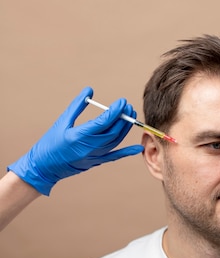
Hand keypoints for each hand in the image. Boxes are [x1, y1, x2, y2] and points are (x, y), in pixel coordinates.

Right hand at [8, 87, 143, 194]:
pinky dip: (127, 152)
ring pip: (116, 141)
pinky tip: (138, 147)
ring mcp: (94, 156)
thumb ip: (77, 105)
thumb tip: (89, 90)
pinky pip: (115, 156)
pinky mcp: (96, 162)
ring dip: (125, 128)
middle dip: (123, 117)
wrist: (44, 167)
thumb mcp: (62, 122)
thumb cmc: (50, 143)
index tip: (122, 101)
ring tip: (130, 115)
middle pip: (113, 131)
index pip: (103, 122)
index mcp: (79, 136)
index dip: (115, 111)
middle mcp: (89, 147)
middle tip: (128, 106)